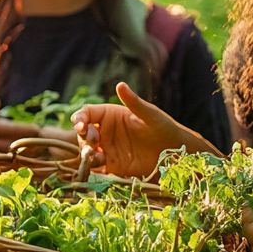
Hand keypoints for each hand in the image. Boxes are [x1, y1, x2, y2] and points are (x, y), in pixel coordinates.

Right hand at [71, 82, 214, 177]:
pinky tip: (100, 166)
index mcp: (109, 115)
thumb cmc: (163, 127)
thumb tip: (120, 84)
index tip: (79, 124)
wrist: (174, 153)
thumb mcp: (149, 114)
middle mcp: (104, 131)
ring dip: (86, 152)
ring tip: (95, 155)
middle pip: (83, 132)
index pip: (86, 113)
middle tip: (93, 140)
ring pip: (86, 149)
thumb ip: (133, 102)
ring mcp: (106, 148)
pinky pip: (95, 166)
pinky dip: (92, 167)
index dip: (79, 118)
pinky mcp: (110, 165)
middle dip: (83, 136)